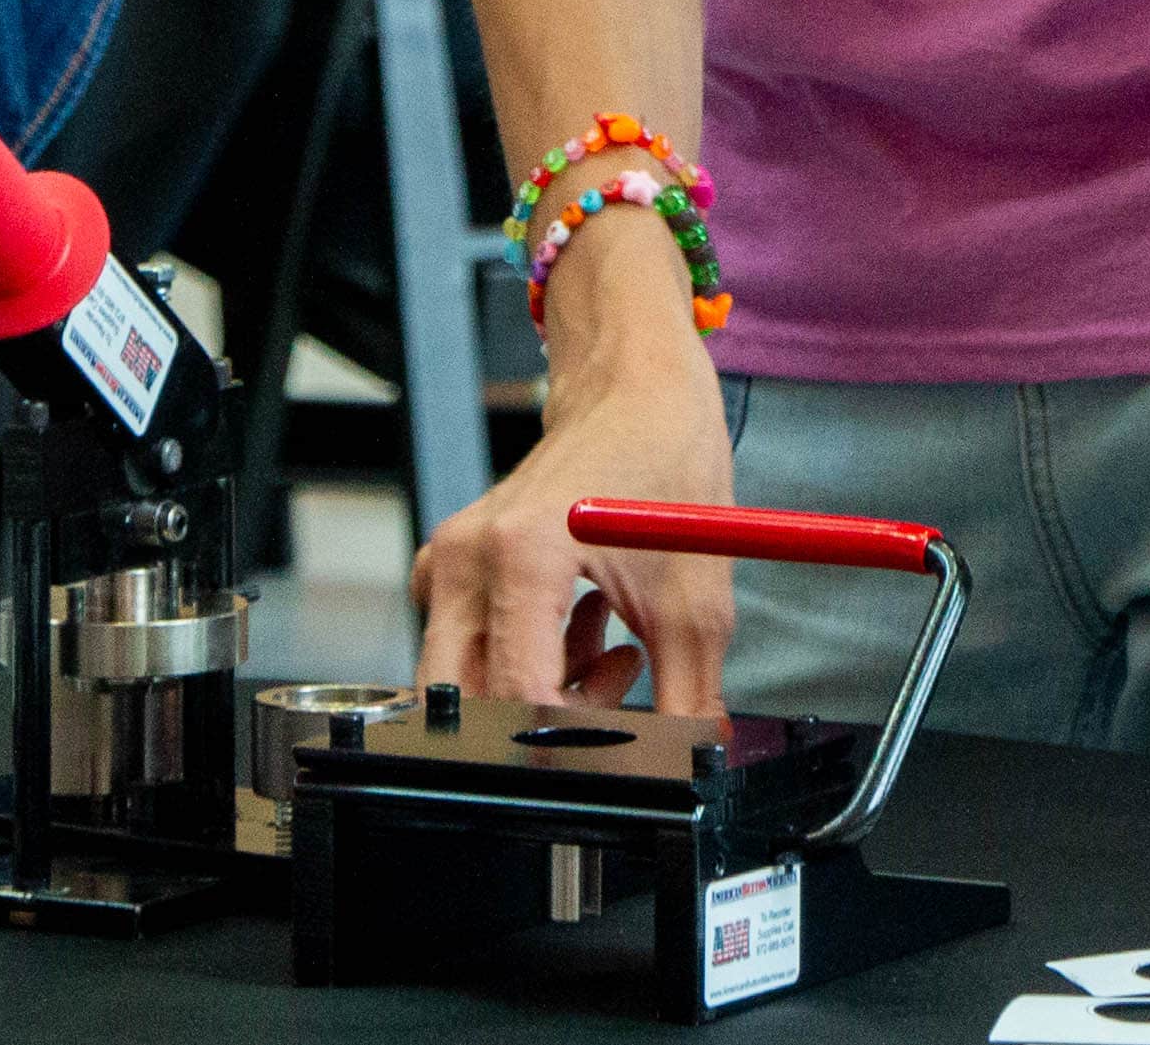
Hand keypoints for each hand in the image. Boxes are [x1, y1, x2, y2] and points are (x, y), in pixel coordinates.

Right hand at [411, 316, 737, 713]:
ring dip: (537, 690)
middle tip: (613, 694)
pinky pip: (467, 647)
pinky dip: (524, 658)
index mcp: (521, 556)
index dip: (575, 740)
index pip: (519, 697)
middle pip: (468, 701)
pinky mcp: (455, 563)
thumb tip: (692, 763)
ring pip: (465, 680)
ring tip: (611, 647)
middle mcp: (468, 558)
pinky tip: (582, 624)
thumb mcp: (697, 596)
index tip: (626, 745)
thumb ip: (691, 696)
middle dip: (541, 723)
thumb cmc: (664, 461)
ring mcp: (452, 560)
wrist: (636, 386)